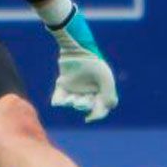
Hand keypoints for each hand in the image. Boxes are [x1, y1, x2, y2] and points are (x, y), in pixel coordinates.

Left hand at [47, 7, 117, 122]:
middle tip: (80, 101)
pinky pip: (58, 98)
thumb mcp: (105, 79)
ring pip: (71, 103)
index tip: (90, 117)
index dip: (96, 114)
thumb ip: (109, 96)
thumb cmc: (93, 63)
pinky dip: (57, 101)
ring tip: (71, 98)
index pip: (100, 108)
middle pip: (85, 106)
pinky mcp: (62, 84)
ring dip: (71, 103)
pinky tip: (57, 101)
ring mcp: (74, 87)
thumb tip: (105, 111)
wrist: (76, 49)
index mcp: (100, 89)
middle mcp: (87, 89)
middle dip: (82, 105)